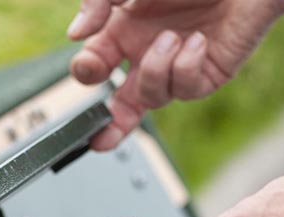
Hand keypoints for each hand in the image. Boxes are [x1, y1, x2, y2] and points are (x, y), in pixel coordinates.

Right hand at [67, 0, 283, 149]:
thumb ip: (99, 2)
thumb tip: (77, 35)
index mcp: (125, 30)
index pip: (95, 64)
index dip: (87, 71)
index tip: (93, 66)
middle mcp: (148, 52)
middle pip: (121, 104)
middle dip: (109, 124)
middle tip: (100, 136)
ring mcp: (177, 67)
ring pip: (151, 97)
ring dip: (156, 70)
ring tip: (173, 37)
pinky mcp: (206, 75)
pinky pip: (185, 89)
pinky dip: (187, 66)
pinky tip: (198, 41)